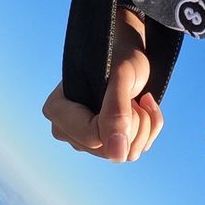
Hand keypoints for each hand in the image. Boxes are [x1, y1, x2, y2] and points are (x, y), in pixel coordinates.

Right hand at [41, 7, 164, 162]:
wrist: (127, 49)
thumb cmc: (120, 53)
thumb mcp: (122, 77)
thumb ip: (116, 112)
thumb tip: (117, 155)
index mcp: (57, 110)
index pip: (93, 138)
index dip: (119, 122)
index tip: (128, 98)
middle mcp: (66, 129)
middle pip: (108, 151)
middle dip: (133, 124)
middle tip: (133, 96)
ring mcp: (84, 138)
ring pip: (122, 154)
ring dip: (144, 126)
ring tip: (139, 100)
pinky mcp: (102, 142)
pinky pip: (131, 152)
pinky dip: (147, 131)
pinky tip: (141, 108)